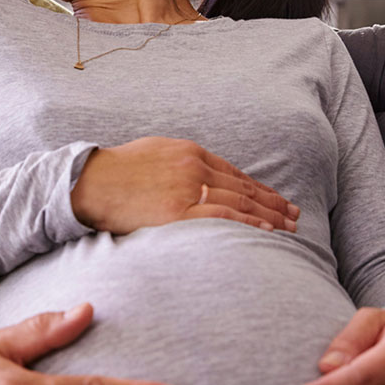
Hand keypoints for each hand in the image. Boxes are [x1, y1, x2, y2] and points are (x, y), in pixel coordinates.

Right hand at [71, 137, 298, 234]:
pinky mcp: (177, 212)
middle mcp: (194, 168)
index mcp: (189, 152)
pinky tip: (265, 232)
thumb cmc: (117, 169)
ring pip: (239, 203)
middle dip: (273, 202)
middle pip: (243, 188)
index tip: (278, 199)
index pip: (235, 173)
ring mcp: (187, 189)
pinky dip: (248, 224)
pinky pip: (222, 218)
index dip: (260, 188)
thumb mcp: (154, 153)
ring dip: (268, 216)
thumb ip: (180, 162)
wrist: (89, 181)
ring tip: (288, 227)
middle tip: (295, 215)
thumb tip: (200, 174)